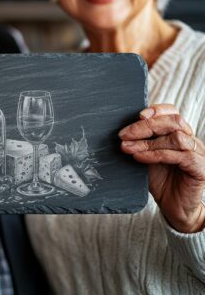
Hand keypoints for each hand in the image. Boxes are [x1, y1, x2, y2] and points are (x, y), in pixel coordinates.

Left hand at [119, 104, 204, 232]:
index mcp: (179, 133)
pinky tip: (140, 158)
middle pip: (173, 121)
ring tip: (128, 148)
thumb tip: (121, 131)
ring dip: (147, 142)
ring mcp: (198, 154)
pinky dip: (155, 154)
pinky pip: (179, 156)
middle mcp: (191, 140)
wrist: (173, 207)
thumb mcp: (146, 155)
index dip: (156, 110)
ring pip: (176, 137)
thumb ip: (141, 141)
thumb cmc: (160, 180)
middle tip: (124, 134)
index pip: (172, 112)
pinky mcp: (200, 168)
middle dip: (145, 126)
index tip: (137, 115)